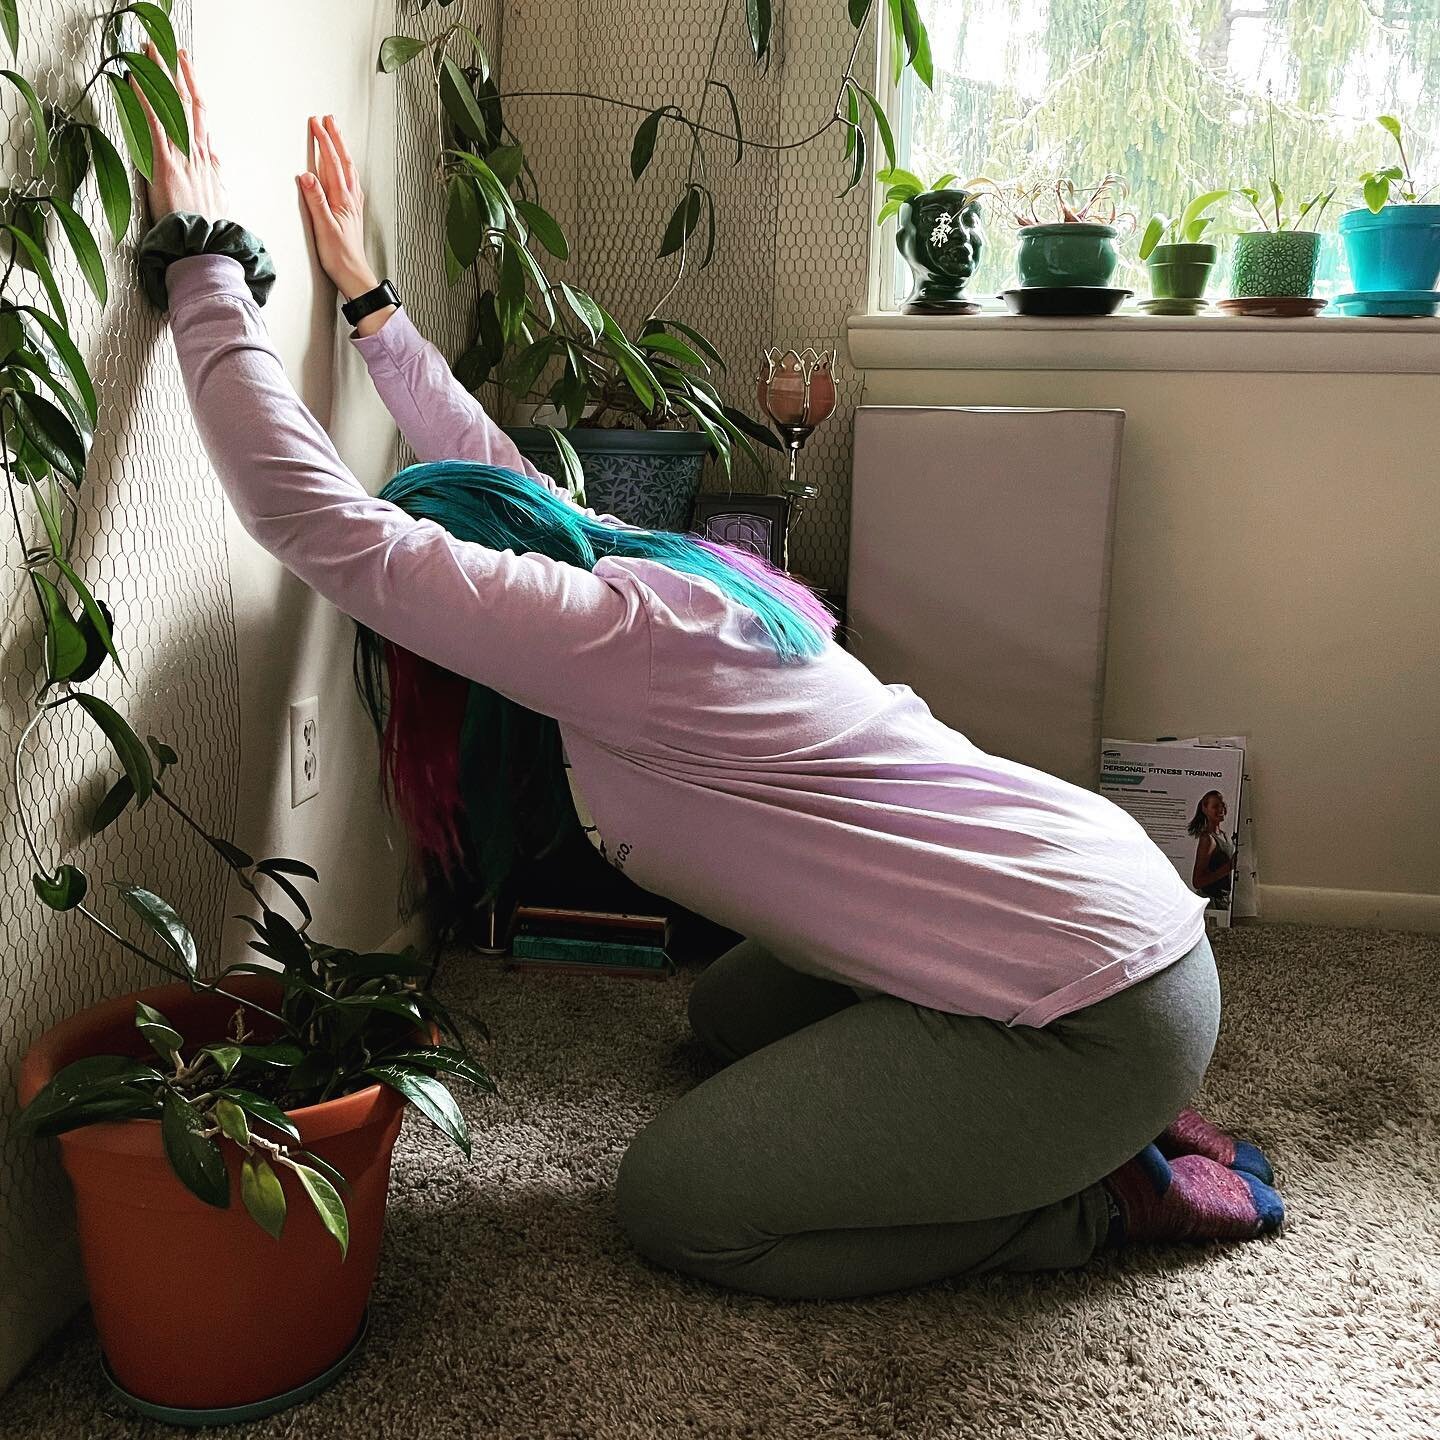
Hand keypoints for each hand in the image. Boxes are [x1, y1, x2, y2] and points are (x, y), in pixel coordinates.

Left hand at [133, 46, 227, 223]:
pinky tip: (135, 82)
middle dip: (176, 72)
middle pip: (188, 103)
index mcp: (207, 160)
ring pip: (172, 108)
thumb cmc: (210, 228)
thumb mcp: (220, 198)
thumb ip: (215, 174)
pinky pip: (153, 126)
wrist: (207, 246)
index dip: (194, 87)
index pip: (202, 114)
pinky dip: (145, 101)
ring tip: (147, 53)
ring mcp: (182, 157)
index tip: (186, 66)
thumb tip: (215, 157)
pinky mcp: (165, 166)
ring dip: (159, 77)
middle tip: (165, 48)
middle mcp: (196, 153)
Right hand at [297, 116, 378, 299]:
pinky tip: (347, 170)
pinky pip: (351, 183)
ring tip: (336, 136)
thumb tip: (306, 176)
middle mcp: (350, 199)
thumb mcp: (323, 227)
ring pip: (349, 170)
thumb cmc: (338, 256)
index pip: (332, 163)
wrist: (354, 275)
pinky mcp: (352, 213)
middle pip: (343, 162)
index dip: (324, 142)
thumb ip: (316, 200)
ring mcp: (353, 205)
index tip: (316, 123)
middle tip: (328, 120)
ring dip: (342, 151)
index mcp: (342, 200)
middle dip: (335, 139)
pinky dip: (347, 169)